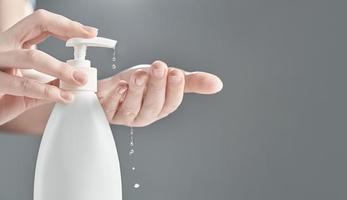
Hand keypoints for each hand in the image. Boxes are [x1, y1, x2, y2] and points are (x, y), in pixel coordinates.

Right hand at [0, 10, 96, 124]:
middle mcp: (3, 46)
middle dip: (67, 31)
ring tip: (79, 79)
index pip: (41, 22)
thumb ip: (50, 81)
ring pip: (32, 56)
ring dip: (61, 68)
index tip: (89, 33)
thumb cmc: (0, 99)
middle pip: (37, 24)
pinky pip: (22, 84)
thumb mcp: (29, 87)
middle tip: (88, 41)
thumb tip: (76, 78)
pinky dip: (46, 91)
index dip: (67, 25)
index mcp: (13, 43)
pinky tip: (61, 96)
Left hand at [97, 61, 222, 126]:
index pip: (171, 103)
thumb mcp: (167, 76)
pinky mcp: (106, 113)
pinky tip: (119, 86)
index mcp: (161, 108)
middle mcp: (144, 115)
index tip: (176, 73)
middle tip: (159, 68)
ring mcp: (125, 116)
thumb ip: (191, 81)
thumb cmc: (141, 82)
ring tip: (140, 74)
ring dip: (136, 90)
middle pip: (153, 106)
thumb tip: (218, 84)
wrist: (110, 85)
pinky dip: (116, 96)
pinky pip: (110, 109)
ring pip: (132, 108)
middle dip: (156, 86)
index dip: (175, 90)